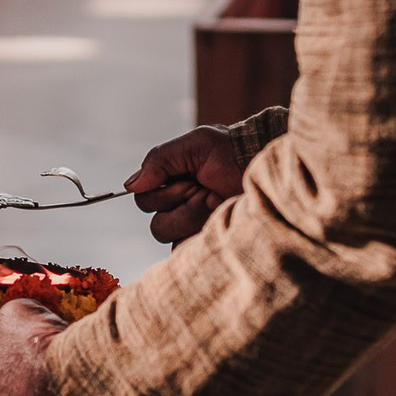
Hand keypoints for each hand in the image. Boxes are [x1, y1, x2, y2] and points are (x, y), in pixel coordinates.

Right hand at [125, 123, 245, 244]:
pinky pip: (183, 251)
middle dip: (182, 203)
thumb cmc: (233, 151)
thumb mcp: (196, 144)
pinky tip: (217, 218)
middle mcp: (179, 206)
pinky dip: (197, 236)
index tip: (191, 180)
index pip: (144, 198)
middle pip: (155, 223)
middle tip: (207, 189)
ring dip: (193, 216)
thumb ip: (160, 160)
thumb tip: (130, 186)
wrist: (265, 167)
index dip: (165, 192)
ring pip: (168, 236)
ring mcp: (192, 226)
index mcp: (171, 182)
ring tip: (217, 202)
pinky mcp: (204, 241)